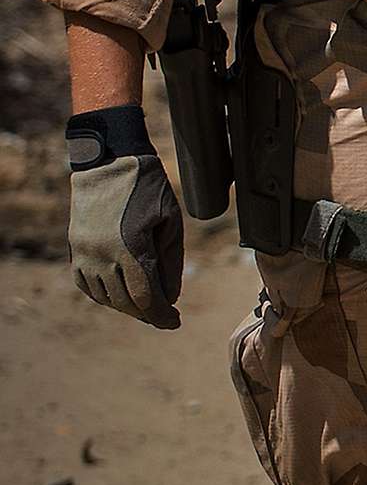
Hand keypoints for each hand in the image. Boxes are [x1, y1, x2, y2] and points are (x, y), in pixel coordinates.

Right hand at [67, 108, 181, 328]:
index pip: (145, 297)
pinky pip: (85, 283)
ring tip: (146, 304)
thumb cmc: (148, 188)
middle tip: (164, 316)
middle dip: (146, 313)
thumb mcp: (170, 222)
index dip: (161, 315)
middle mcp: (101, 254)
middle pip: (124, 302)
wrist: (109, 162)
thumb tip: (170, 297)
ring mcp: (83, 252)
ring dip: (125, 306)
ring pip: (103, 296)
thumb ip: (170, 262)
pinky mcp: (74, 248)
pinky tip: (119, 293)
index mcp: (130, 247)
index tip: (175, 322)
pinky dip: (103, 294)